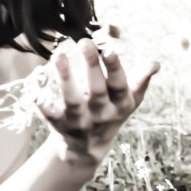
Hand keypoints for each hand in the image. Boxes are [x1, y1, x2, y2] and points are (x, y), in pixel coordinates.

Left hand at [37, 39, 159, 167]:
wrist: (87, 149)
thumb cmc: (110, 114)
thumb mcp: (129, 101)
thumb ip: (141, 81)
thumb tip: (156, 64)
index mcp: (119, 104)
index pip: (119, 85)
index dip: (114, 69)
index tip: (109, 50)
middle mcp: (100, 114)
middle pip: (96, 91)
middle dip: (91, 67)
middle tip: (85, 42)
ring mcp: (79, 121)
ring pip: (72, 100)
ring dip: (65, 78)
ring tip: (58, 55)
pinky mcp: (59, 126)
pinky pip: (49, 115)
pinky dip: (41, 103)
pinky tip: (34, 88)